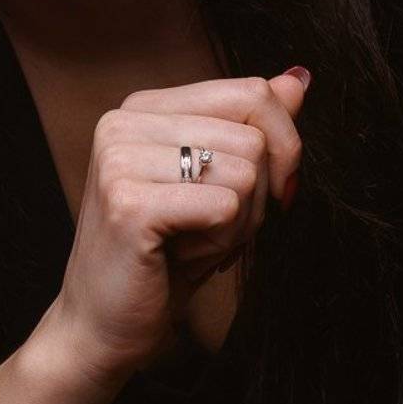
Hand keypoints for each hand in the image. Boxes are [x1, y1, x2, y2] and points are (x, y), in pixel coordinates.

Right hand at [53, 70, 308, 385]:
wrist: (105, 325)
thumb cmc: (165, 255)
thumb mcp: (220, 182)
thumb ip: (254, 126)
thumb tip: (298, 78)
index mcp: (144, 107)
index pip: (251, 91)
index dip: (282, 147)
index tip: (267, 194)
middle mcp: (124, 121)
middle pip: (253, 137)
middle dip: (257, 197)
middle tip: (211, 229)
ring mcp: (120, 159)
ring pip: (245, 172)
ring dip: (237, 224)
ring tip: (192, 242)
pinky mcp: (128, 203)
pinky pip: (224, 207)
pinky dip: (221, 242)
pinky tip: (180, 256)